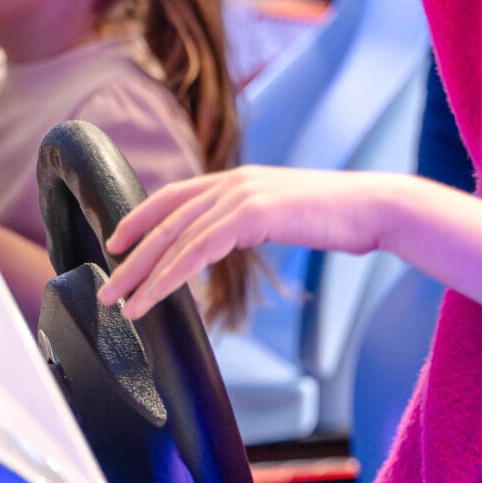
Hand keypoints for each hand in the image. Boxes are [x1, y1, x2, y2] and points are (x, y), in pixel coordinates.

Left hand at [98, 166, 390, 317]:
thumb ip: (252, 220)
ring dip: (143, 274)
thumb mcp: (284, 213)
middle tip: (107, 286)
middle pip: (166, 218)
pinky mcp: (252, 213)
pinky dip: (171, 275)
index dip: (141, 218)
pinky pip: (199, 249)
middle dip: (131, 255)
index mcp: (238, 178)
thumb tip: (229, 241)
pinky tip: (156, 296)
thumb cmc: (339, 217)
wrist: (374, 208)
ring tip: (122, 303)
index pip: (175, 195)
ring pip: (177, 237)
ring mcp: (242, 194)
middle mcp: (233, 181)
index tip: (116, 242)